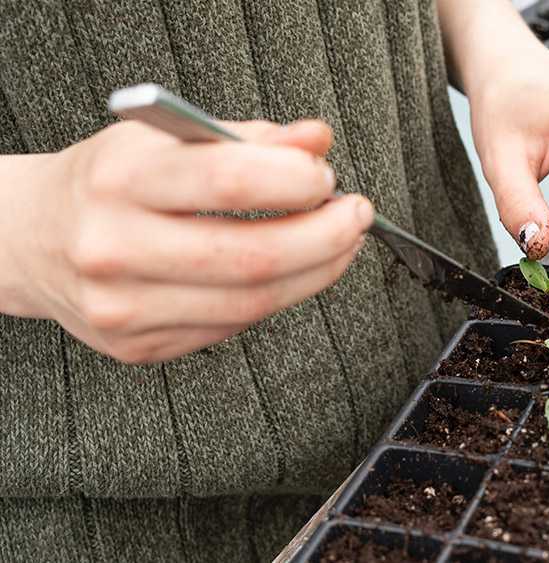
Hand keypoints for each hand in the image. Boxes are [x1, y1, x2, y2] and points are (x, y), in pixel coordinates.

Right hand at [0, 119, 371, 363]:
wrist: (29, 238)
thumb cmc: (108, 181)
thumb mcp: (168, 139)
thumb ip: (250, 138)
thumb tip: (318, 141)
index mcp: (122, 180)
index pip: (229, 181)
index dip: (297, 181)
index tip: (327, 175)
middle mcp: (115, 247)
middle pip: (252, 257)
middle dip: (326, 238)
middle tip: (356, 217)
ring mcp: (124, 307)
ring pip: (251, 304)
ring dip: (315, 273)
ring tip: (338, 245)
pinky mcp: (139, 347)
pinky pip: (231, 328)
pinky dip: (274, 299)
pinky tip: (289, 273)